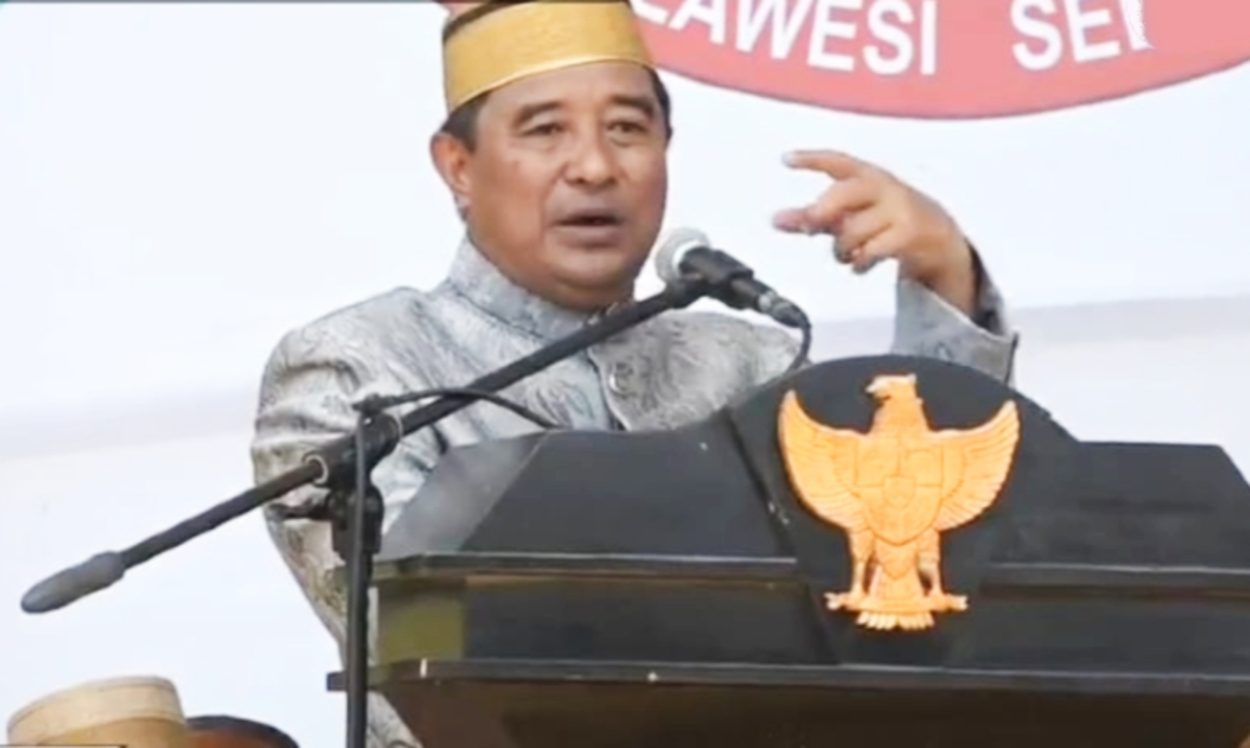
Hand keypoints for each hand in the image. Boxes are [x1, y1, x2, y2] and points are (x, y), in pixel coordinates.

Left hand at [772, 150, 975, 311]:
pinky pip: (873, 249)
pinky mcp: (910, 233)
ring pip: (854, 228)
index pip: (838, 161)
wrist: (940, 238)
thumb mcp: (852, 215)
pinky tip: (860, 264)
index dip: (812, 159)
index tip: (786, 159)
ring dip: (841, 248)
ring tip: (845, 255)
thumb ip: (814, 217)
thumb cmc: (887, 220)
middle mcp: (883, 187)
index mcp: (868, 176)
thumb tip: (776, 220)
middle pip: (845, 192)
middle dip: (822, 210)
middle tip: (808, 228)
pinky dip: (860, 261)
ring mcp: (899, 209)